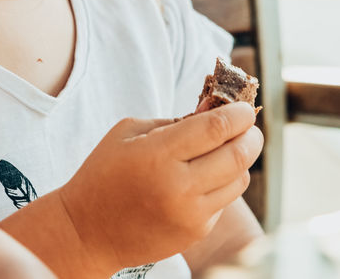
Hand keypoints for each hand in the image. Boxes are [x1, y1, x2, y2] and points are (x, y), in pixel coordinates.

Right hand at [56, 102, 262, 273]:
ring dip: (241, 160)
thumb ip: (174, 120)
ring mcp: (190, 214)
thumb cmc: (104, 172)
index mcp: (159, 155)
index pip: (216, 128)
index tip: (243, 107)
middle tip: (248, 126)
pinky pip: (224, 201)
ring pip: (239, 180)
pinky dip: (222, 184)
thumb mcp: (129, 132)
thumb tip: (214, 109)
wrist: (88, 231)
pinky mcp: (196, 232)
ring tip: (227, 149)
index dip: (238, 114)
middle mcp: (179, 187)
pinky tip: (204, 177)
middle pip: (238, 155)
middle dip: (251, 135)